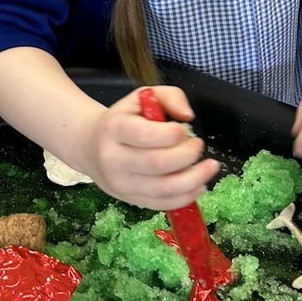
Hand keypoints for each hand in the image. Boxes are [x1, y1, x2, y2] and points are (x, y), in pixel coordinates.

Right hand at [83, 86, 219, 210]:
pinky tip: (199, 185)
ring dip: (194, 179)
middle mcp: (114, 159)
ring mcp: (121, 184)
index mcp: (115, 129)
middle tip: (198, 145)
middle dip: (188, 155)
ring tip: (209, 167)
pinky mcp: (131, 200)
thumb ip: (170, 96)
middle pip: (158, 164)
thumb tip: (188, 116)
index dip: (172, 134)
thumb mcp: (142, 97)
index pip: (145, 135)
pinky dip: (187, 197)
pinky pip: (163, 204)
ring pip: (164, 189)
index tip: (185, 130)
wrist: (92, 146)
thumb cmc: (124, 119)